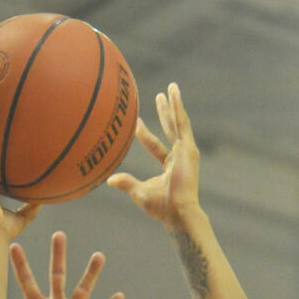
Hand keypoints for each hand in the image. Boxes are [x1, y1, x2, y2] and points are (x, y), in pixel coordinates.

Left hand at [107, 83, 199, 229]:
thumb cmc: (160, 207)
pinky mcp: (189, 148)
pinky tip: (174, 93)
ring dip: (174, 104)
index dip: (145, 135)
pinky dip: (178, 107)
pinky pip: (182, 123)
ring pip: (178, 122)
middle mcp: (179, 157)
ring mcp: (185, 151)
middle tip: (159, 97)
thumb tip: (109, 180)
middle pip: (169, 129)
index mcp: (169, 166)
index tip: (137, 124)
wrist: (177, 211)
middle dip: (165, 113)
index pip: (155, 146)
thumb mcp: (138, 192)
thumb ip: (126, 183)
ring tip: (171, 87)